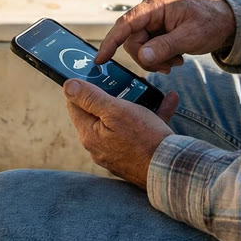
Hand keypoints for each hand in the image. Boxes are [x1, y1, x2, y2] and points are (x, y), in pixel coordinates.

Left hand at [64, 79, 179, 188]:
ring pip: (123, 119)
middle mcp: (99, 145)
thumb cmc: (144, 139)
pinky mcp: (135, 154)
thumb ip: (90, 98)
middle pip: (99, 111)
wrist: (172, 169)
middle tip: (125, 79)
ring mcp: (117, 151)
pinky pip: (140, 130)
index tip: (94, 71)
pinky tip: (169, 100)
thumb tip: (68, 85)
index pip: (74, 104)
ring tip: (148, 88)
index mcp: (89, 134)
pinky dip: (152, 115)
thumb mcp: (115, 111)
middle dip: (113, 93)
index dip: (82, 86)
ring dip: (136, 102)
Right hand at [95, 0, 235, 72]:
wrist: (228, 23)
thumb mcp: (190, 37)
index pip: (126, 24)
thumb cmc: (212, 23)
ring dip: (156, 60)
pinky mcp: (158, 31)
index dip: (111, 41)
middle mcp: (151, 11)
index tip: (100, 60)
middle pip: (133, 41)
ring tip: (177, 61)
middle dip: (148, 58)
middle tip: (170, 66)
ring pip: (141, 48)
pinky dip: (161, 58)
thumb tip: (141, 57)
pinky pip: (149, 49)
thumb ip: (165, 46)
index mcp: (156, 5)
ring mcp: (154, 22)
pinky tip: (177, 58)